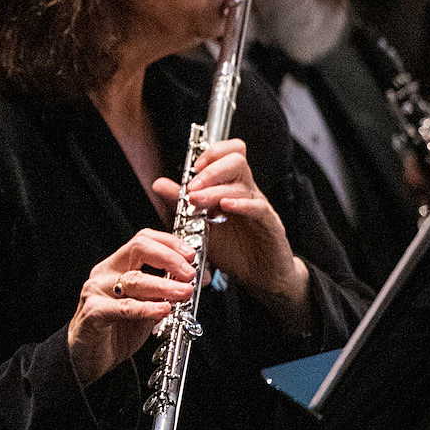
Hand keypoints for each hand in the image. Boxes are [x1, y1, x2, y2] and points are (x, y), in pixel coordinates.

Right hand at [67, 229, 195, 386]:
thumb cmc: (115, 331)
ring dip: (165, 286)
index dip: (170, 244)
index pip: (144, 240)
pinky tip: (163, 310)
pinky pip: (123, 307)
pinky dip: (146, 308)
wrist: (86, 358)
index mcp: (117, 266)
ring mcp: (97, 291)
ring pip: (134, 279)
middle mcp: (106, 273)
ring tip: (185, 293)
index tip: (191, 256)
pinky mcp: (93, 312)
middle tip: (190, 274)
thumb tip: (192, 282)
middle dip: (170, 259)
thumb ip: (164, 294)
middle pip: (139, 249)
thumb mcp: (145, 307)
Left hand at [152, 138, 309, 335]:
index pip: (230, 153)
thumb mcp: (199, 225)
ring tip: (197, 201)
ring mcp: (259, 206)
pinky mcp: (270, 224)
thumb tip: (159, 183)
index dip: (212, 152)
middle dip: (210, 170)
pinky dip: (240, 204)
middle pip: (236, 160)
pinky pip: (258, 207)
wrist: (261, 276)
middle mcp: (246, 191)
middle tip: (191, 188)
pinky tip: (224, 207)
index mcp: (231, 186)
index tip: (193, 166)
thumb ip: (179, 204)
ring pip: (242, 183)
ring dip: (216, 189)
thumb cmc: (234, 249)